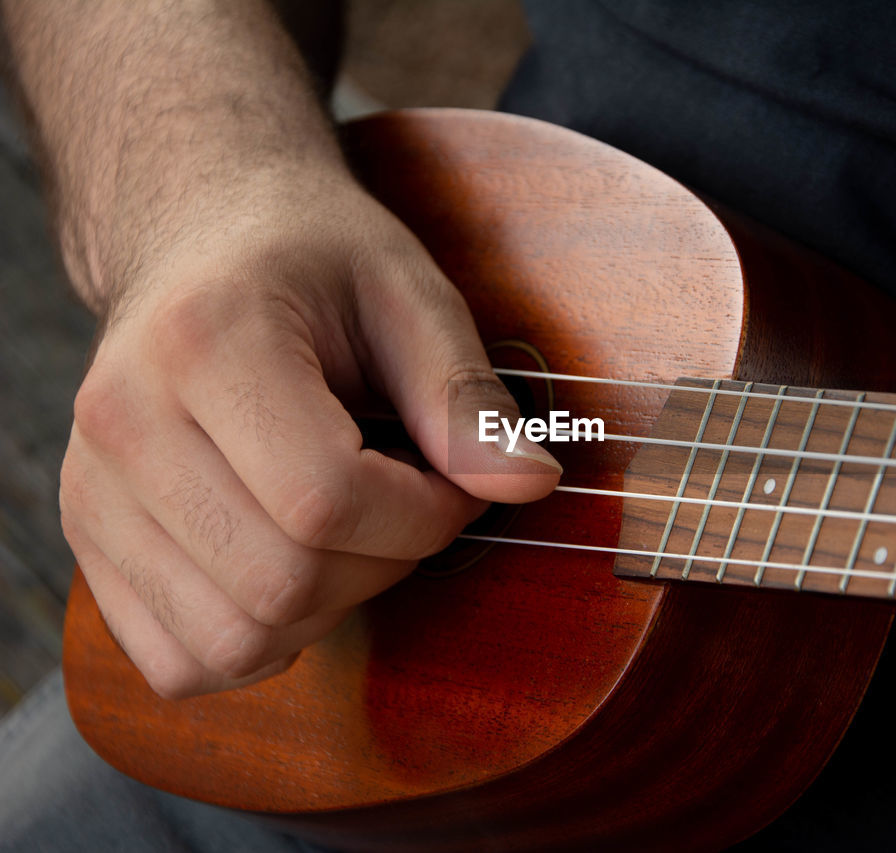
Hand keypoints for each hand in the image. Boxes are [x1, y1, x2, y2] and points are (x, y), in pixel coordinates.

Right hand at [60, 171, 560, 698]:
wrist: (197, 240)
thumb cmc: (312, 260)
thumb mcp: (408, 295)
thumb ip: (465, 396)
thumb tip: (531, 484)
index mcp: (204, 345)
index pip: (325, 500)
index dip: (423, 515)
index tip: (455, 482)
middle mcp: (123, 425)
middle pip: (280, 583)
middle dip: (384, 565)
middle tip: (409, 502)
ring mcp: (90, 490)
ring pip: (232, 639)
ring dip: (328, 610)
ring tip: (350, 530)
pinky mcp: (87, 538)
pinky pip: (179, 661)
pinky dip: (258, 642)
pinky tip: (292, 568)